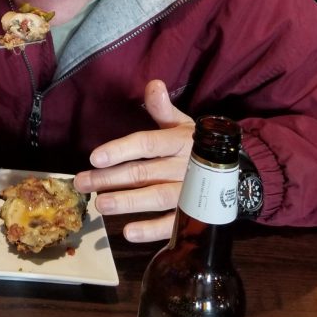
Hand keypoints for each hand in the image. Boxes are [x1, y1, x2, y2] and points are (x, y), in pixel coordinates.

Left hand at [73, 79, 194, 242]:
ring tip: (100, 205)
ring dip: (127, 202)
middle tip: (82, 183)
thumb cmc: (195, 145)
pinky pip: (172, 224)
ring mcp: (190, 193)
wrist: (234, 172)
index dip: (120, 150)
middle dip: (109, 179)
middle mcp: (184, 167)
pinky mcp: (194, 215)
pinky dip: (152, 230)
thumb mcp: (182, 124)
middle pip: (142, 173)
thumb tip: (153, 84)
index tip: (93, 158)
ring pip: (155, 198)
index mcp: (179, 142)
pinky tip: (128, 232)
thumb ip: (163, 109)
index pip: (146, 144)